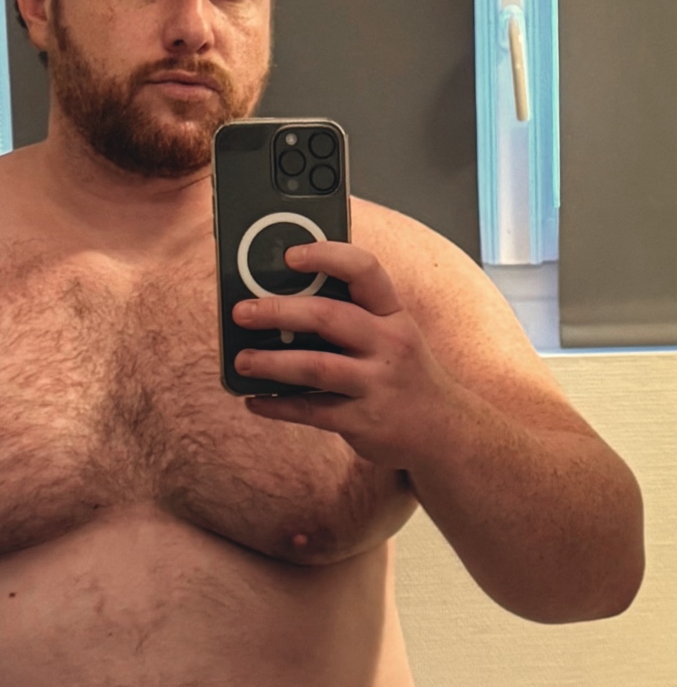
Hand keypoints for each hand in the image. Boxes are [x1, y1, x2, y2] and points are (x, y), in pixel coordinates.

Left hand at [232, 241, 459, 467]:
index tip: (291, 254)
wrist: (444, 431)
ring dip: (271, 362)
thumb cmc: (404, 373)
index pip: (365, 270)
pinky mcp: (364, 421)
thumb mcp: (393, 334)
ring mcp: (377, 384)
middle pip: (329, 317)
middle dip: (279, 311)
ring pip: (316, 367)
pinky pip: (312, 411)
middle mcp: (389, 344)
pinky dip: (278, 406)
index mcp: (393, 314)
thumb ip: (352, 317)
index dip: (327, 256)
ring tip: (241, 360)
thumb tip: (281, 304)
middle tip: (242, 311)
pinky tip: (255, 400)